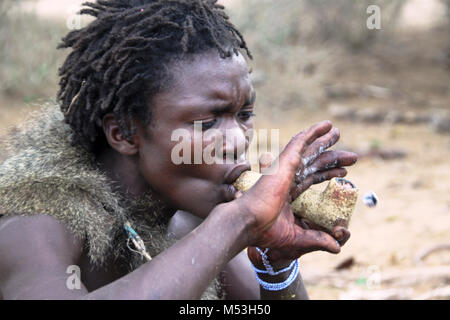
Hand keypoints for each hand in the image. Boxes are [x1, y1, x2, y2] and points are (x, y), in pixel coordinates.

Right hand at [231, 121, 356, 265]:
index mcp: (288, 193)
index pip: (312, 178)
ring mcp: (284, 169)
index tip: (344, 171)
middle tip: (351, 156)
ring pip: (308, 150)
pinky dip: (312, 133)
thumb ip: (318, 239)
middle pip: (313, 163)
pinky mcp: (284, 163)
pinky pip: (299, 143)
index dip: (328, 173)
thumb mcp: (299, 238)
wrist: (251, 224)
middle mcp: (287, 178)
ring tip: (336, 131)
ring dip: (324, 140)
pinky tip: (324, 125)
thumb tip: (337, 247)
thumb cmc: (267, 233)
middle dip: (331, 157)